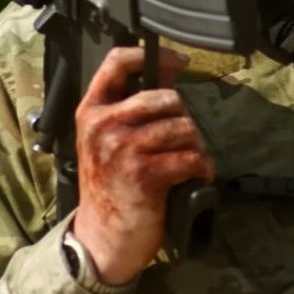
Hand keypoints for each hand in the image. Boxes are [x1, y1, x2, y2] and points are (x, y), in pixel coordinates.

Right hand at [71, 46, 212, 284]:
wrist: (101, 238)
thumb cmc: (110, 188)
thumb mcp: (109, 141)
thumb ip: (133, 106)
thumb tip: (168, 69)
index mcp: (91, 112)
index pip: (116, 62)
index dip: (152, 55)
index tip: (176, 61)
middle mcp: (103, 125)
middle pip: (165, 97)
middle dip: (184, 118)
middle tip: (183, 140)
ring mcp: (122, 149)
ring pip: (182, 126)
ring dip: (195, 144)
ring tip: (189, 160)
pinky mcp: (144, 174)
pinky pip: (190, 156)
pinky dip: (201, 166)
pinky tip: (196, 175)